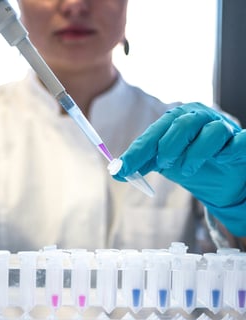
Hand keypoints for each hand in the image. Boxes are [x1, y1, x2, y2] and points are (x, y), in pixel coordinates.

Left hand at [114, 102, 245, 235]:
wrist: (223, 178)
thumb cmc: (192, 163)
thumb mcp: (164, 163)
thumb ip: (143, 163)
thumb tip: (116, 172)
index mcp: (177, 121)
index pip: (155, 132)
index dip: (138, 151)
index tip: (122, 168)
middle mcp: (200, 119)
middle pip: (181, 124)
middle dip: (168, 147)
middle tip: (164, 164)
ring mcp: (223, 128)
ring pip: (211, 132)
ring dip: (194, 154)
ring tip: (187, 170)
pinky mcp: (242, 141)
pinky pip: (241, 141)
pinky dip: (230, 150)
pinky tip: (222, 158)